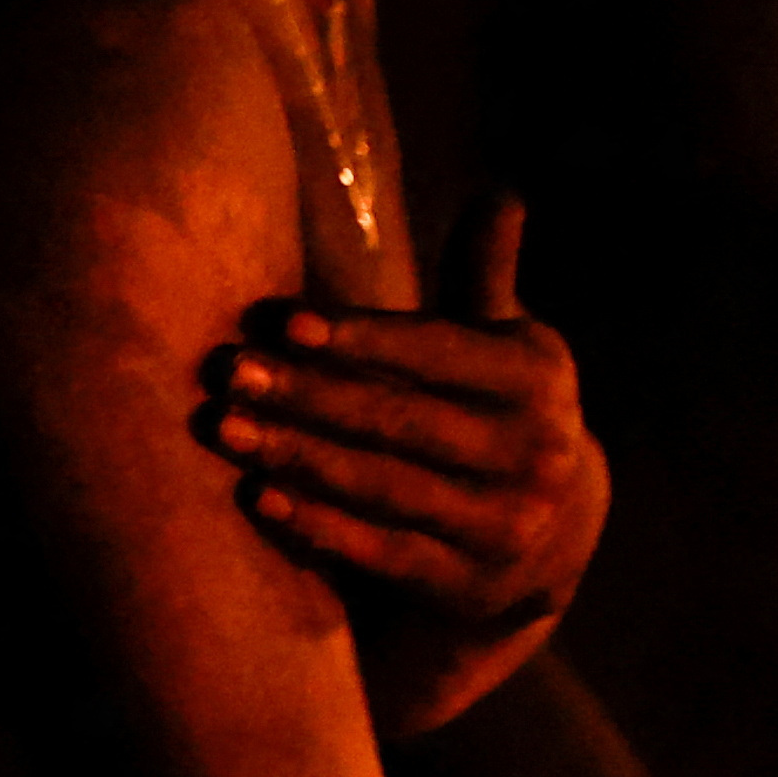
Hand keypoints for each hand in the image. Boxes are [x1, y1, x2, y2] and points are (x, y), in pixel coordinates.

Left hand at [201, 196, 605, 735]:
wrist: (553, 530)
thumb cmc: (494, 405)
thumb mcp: (503, 339)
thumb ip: (484, 270)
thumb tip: (502, 189)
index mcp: (538, 378)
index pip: (437, 352)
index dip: (359, 335)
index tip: (281, 320)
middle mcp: (536, 455)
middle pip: (400, 419)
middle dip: (307, 394)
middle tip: (228, 372)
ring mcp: (506, 528)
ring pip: (383, 487)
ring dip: (298, 457)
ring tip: (224, 429)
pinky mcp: (469, 587)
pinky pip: (383, 553)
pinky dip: (319, 526)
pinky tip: (258, 497)